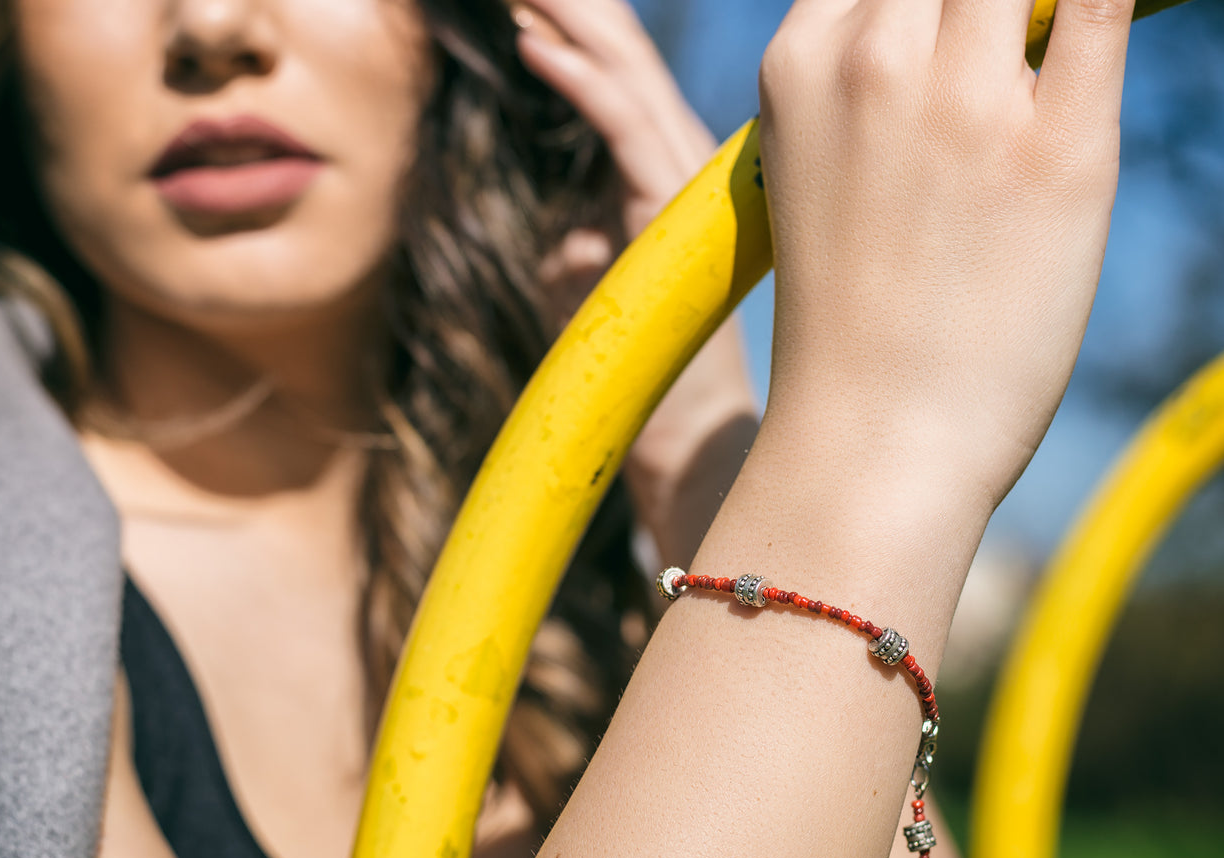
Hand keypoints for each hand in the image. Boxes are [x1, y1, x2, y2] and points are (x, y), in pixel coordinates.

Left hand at [511, 0, 758, 559]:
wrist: (690, 446)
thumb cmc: (646, 375)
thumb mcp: (603, 296)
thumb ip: (582, 254)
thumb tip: (562, 241)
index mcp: (669, 176)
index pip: (621, 77)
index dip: (577, 22)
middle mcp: (686, 167)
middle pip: (625, 57)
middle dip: (569, 0)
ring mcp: (688, 187)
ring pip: (626, 74)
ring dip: (567, 17)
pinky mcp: (674, 217)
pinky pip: (622, 129)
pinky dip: (577, 81)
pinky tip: (533, 41)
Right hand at [756, 0, 1136, 509]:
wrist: (875, 439)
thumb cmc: (849, 319)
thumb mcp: (815, 172)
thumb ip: (863, 83)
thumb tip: (961, 28)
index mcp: (799, 65)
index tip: (953, 27)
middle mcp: (875, 62)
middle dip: (980, 4)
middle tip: (1004, 54)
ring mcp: (968, 102)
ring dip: (1035, 8)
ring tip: (1039, 88)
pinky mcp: (1064, 149)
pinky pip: (1103, 7)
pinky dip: (1101, 5)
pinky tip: (1097, 26)